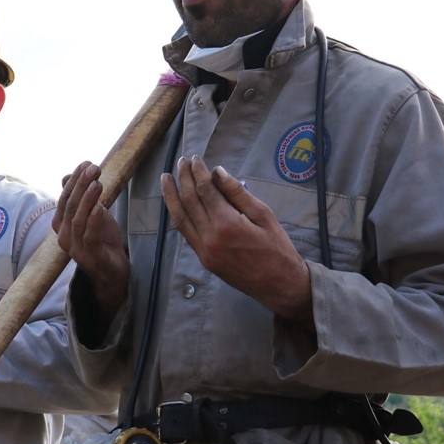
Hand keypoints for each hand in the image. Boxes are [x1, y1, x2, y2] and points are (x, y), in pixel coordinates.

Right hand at [53, 161, 129, 321]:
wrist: (112, 270)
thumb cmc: (101, 239)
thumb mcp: (92, 213)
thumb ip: (81, 197)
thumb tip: (66, 175)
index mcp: (61, 224)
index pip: (65, 197)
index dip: (74, 180)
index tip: (86, 163)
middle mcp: (63, 236)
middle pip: (70, 206)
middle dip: (81, 185)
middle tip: (94, 168)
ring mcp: (75, 249)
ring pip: (78, 220)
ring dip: (87, 200)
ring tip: (97, 183)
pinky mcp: (91, 258)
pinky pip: (89, 238)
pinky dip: (93, 222)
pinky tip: (100, 208)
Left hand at [161, 155, 312, 323]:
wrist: (278, 284)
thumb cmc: (277, 247)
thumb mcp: (264, 215)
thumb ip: (238, 193)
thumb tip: (218, 172)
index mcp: (227, 224)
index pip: (205, 191)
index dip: (198, 172)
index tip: (196, 159)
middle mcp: (210, 237)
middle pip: (190, 201)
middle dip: (184, 179)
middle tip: (182, 161)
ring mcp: (204, 250)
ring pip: (180, 218)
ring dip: (171, 196)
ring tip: (165, 178)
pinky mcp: (203, 259)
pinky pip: (185, 233)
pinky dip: (178, 215)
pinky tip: (174, 203)